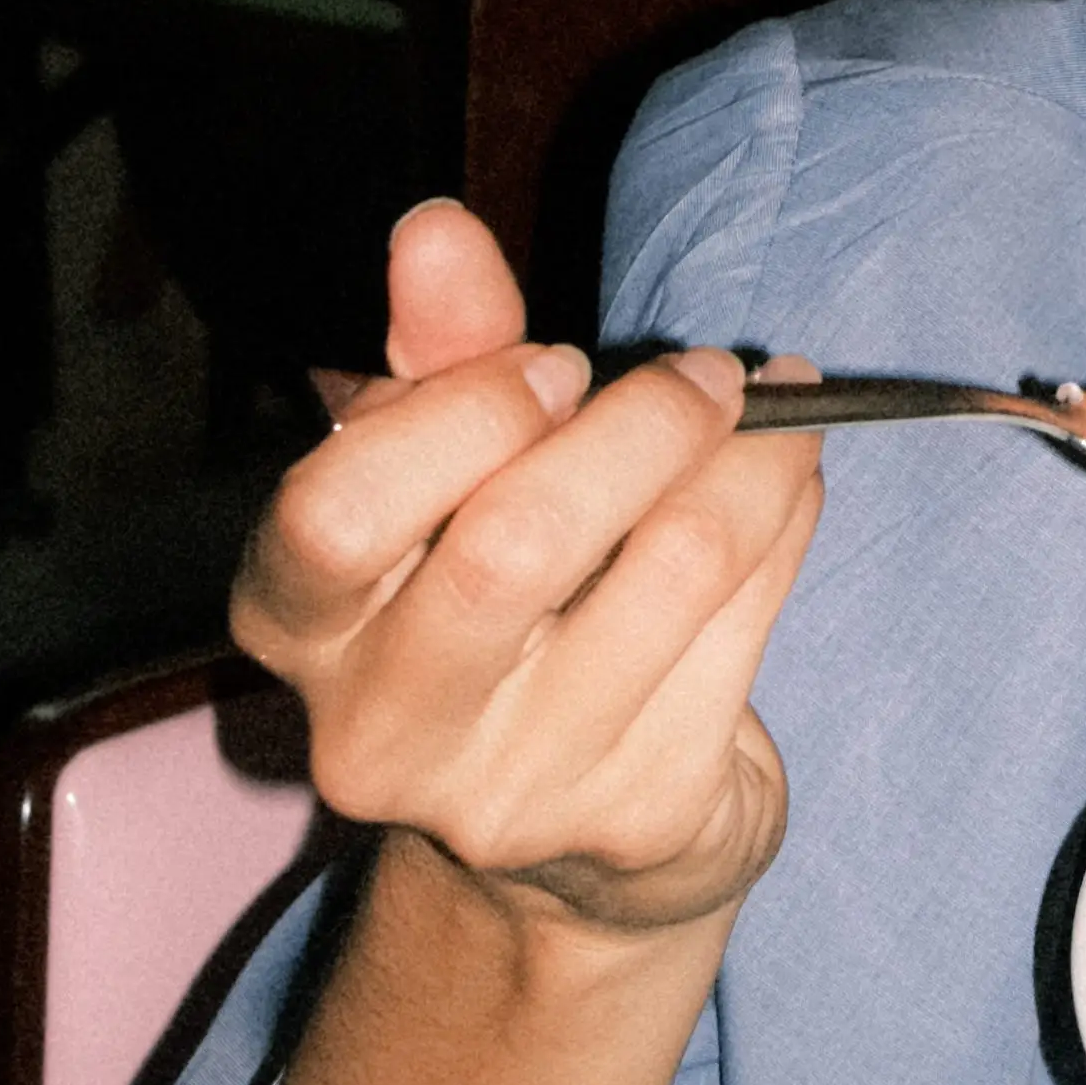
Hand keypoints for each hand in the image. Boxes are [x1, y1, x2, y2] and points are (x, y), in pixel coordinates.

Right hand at [233, 200, 824, 938]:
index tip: (556, 362)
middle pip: (515, 543)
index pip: (334, 512)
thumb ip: (438, 357)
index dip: (463, 414)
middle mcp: (382, 729)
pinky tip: (788, 489)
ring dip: (753, 463)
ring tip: (777, 416)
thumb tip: (435, 230)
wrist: (575, 854)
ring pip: (670, 571)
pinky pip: (749, 625)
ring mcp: (513, 792)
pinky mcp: (640, 818)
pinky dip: (787, 526)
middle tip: (706, 377)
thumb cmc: (504, 615)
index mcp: (297, 626)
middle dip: (641, 426)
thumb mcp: (446, 485)